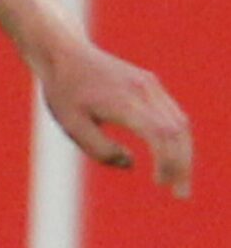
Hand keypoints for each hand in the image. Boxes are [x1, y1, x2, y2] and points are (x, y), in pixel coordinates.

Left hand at [37, 37, 192, 196]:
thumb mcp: (71, 125)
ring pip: (180, 123)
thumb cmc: (63, 91)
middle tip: (180, 194)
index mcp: (123, 101)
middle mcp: (143, 90)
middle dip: (182, 164)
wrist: (63, 53)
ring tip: (177, 181)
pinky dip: (176, 139)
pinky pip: (172, 114)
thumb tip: (131, 163)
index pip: (160, 134)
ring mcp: (150, 85)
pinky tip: (170, 158)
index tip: (161, 183)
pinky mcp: (150, 83)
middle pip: (177, 131)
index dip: (167, 161)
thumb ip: (100, 149)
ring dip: (183, 153)